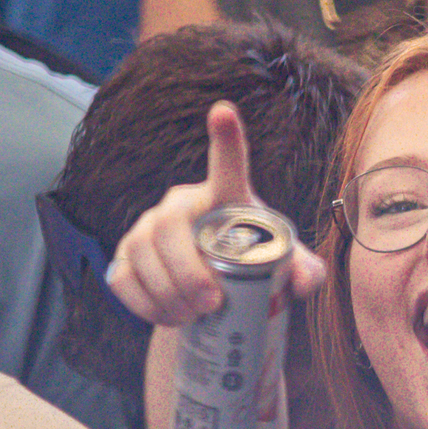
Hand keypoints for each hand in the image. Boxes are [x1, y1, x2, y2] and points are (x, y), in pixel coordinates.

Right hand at [106, 101, 326, 330]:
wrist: (211, 292)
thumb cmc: (251, 266)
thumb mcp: (282, 270)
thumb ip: (305, 273)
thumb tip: (304, 282)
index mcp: (225, 197)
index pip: (226, 163)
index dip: (226, 138)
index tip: (223, 112)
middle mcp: (181, 203)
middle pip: (170, 226)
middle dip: (188, 270)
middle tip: (211, 304)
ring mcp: (147, 227)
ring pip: (143, 254)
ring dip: (167, 292)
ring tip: (192, 316)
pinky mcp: (125, 255)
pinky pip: (122, 278)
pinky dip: (144, 304)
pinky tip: (168, 317)